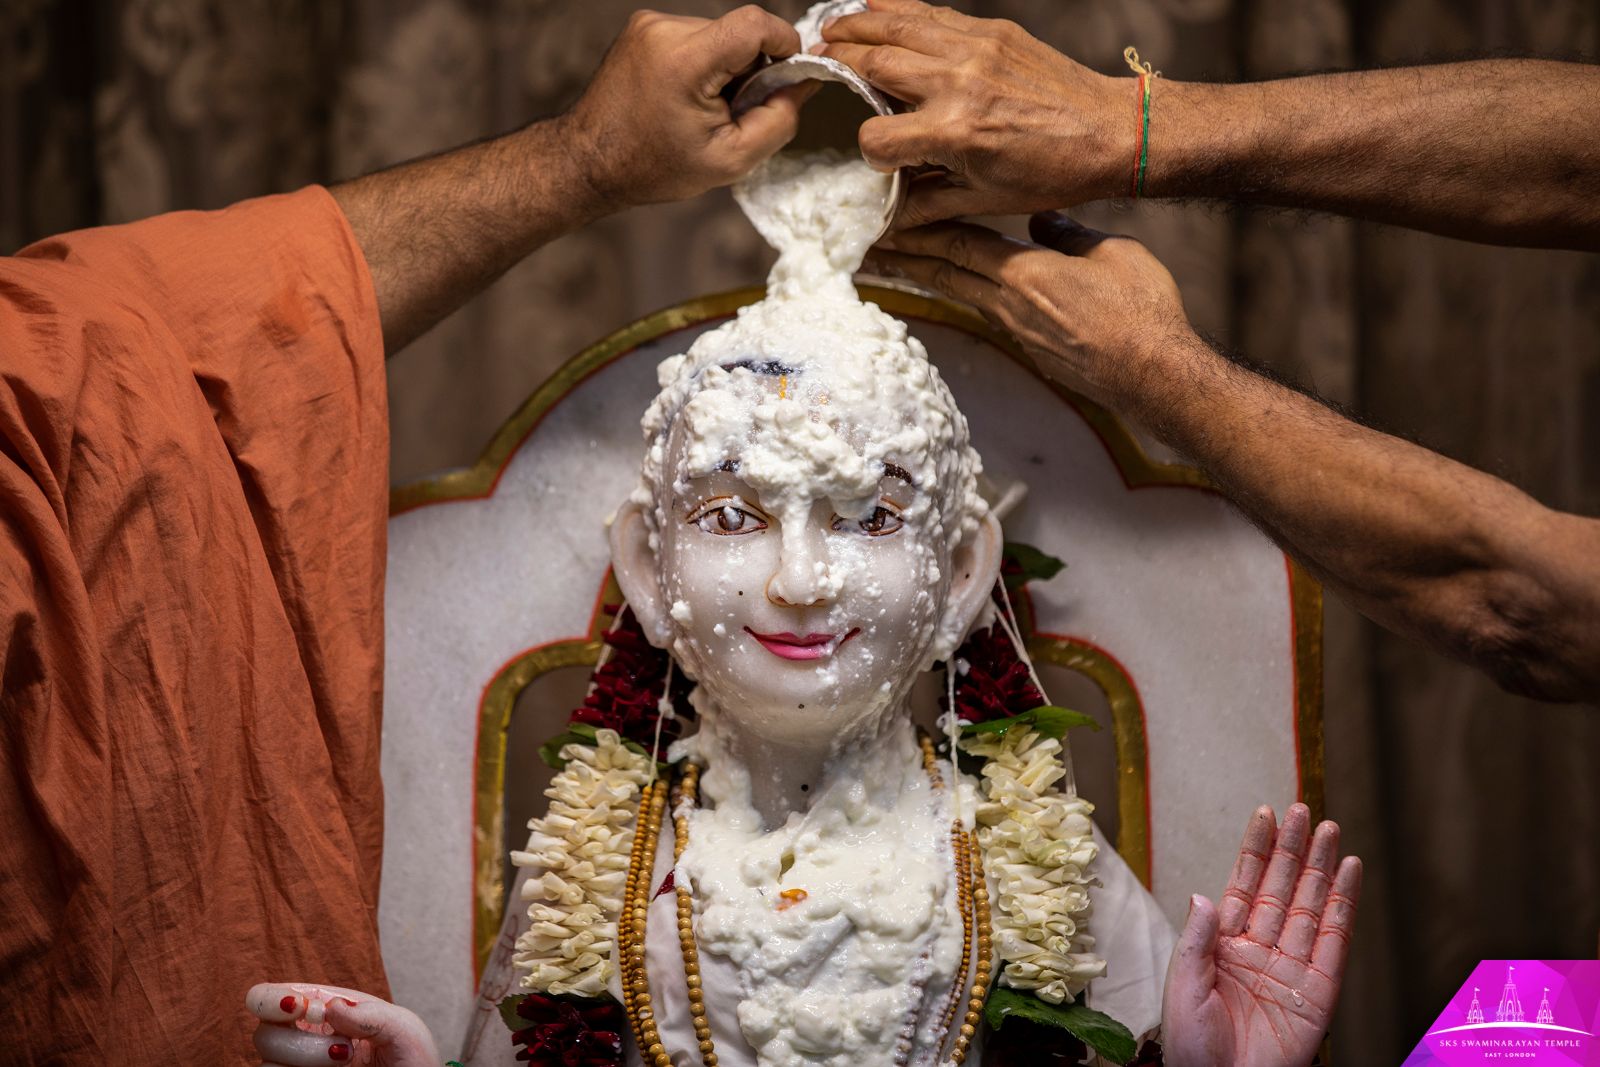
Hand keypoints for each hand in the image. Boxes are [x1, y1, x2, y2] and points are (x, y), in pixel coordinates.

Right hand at [246, 983, 438, 1066]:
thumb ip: (370, 1014)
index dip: (275, 999)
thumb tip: (328, 1007)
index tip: (302, 1009)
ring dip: (307, 1061)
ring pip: (268, 1064)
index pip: (270, 996)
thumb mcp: (403, 1029)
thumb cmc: (412, 1060)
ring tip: (346, 1062)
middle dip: (298, 1042)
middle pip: (263, 1034)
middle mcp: (305, 1040)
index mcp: (324, 1010)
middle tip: (341, 1049)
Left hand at [560, 5, 810, 209]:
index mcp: (685, 61)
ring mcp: (649, 25)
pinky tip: (687, 98)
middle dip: (751, 70)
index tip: (790, 74)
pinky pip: (695, 38)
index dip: (785, 44)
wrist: (589, 162)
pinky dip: (704, 65)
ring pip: (718, 36)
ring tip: (705, 110)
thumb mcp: (730, 160)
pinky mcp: (644, 28)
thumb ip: (779, 119)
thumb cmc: (653, 167)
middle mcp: (664, 31)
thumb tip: (805, 83)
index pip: (755, 24)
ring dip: (726, 69)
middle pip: (738, 33)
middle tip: (735, 113)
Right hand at [821, 0, 1130, 224]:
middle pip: (872, 63)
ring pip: (894, 26)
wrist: (1111, 132)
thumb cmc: (1052, 173)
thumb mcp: (984, 200)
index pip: (876, 136)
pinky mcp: (991, 31)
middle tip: (814, 65)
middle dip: (836, 65)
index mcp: (954, 132)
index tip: (879, 158)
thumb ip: (925, 203)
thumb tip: (886, 220)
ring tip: (829, 30)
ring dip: (854, 25)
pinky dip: (896, 9)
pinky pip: (930, 12)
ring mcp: (974, 50)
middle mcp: (958, 83)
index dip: (869, 152)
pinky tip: (871, 9)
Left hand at [864, 213, 1193, 411]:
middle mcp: (1009, 304)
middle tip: (867, 247)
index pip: (959, 243)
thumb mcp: (1111, 250)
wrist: (1150, 372)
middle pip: (945, 273)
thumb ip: (1070, 232)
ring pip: (960, 295)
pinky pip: (985, 313)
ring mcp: (1017, 330)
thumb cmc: (1140, 308)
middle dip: (905, 256)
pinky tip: (956, 291)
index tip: (887, 219)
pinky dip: (960, 296)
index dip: (921, 229)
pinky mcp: (1031, 349)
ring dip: (924, 278)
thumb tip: (1041, 219)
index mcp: (1024, 272)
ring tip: (893, 268)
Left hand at [1160, 804, 1362, 1066]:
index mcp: (1223, 946)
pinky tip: (1349, 875)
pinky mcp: (1320, 992)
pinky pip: (1336, 942)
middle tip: (1305, 811)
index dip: (1256, 850)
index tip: (1267, 814)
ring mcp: (1292, 968)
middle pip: (1281, 888)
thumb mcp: (1184, 988)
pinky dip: (1344, 906)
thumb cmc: (1193, 1048)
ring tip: (1330, 831)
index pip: (1244, 885)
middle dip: (1293, 849)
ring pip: (1310, 906)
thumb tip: (1202, 896)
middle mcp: (1260, 950)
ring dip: (1320, 868)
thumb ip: (1197, 941)